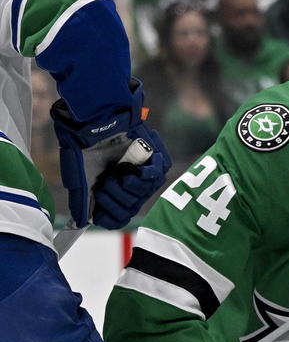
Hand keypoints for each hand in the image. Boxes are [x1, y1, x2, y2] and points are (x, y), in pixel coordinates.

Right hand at [52, 80, 172, 228]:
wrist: (90, 120)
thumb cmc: (82, 146)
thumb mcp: (78, 177)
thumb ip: (82, 201)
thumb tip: (82, 222)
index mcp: (113, 190)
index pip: (118, 217)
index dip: (111, 215)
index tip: (99, 206)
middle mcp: (130, 185)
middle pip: (130, 209)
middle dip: (114, 199)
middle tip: (105, 182)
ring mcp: (144, 174)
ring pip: (142, 196)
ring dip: (125, 188)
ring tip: (115, 173)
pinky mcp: (156, 160)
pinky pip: (156, 178)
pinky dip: (141, 177)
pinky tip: (129, 171)